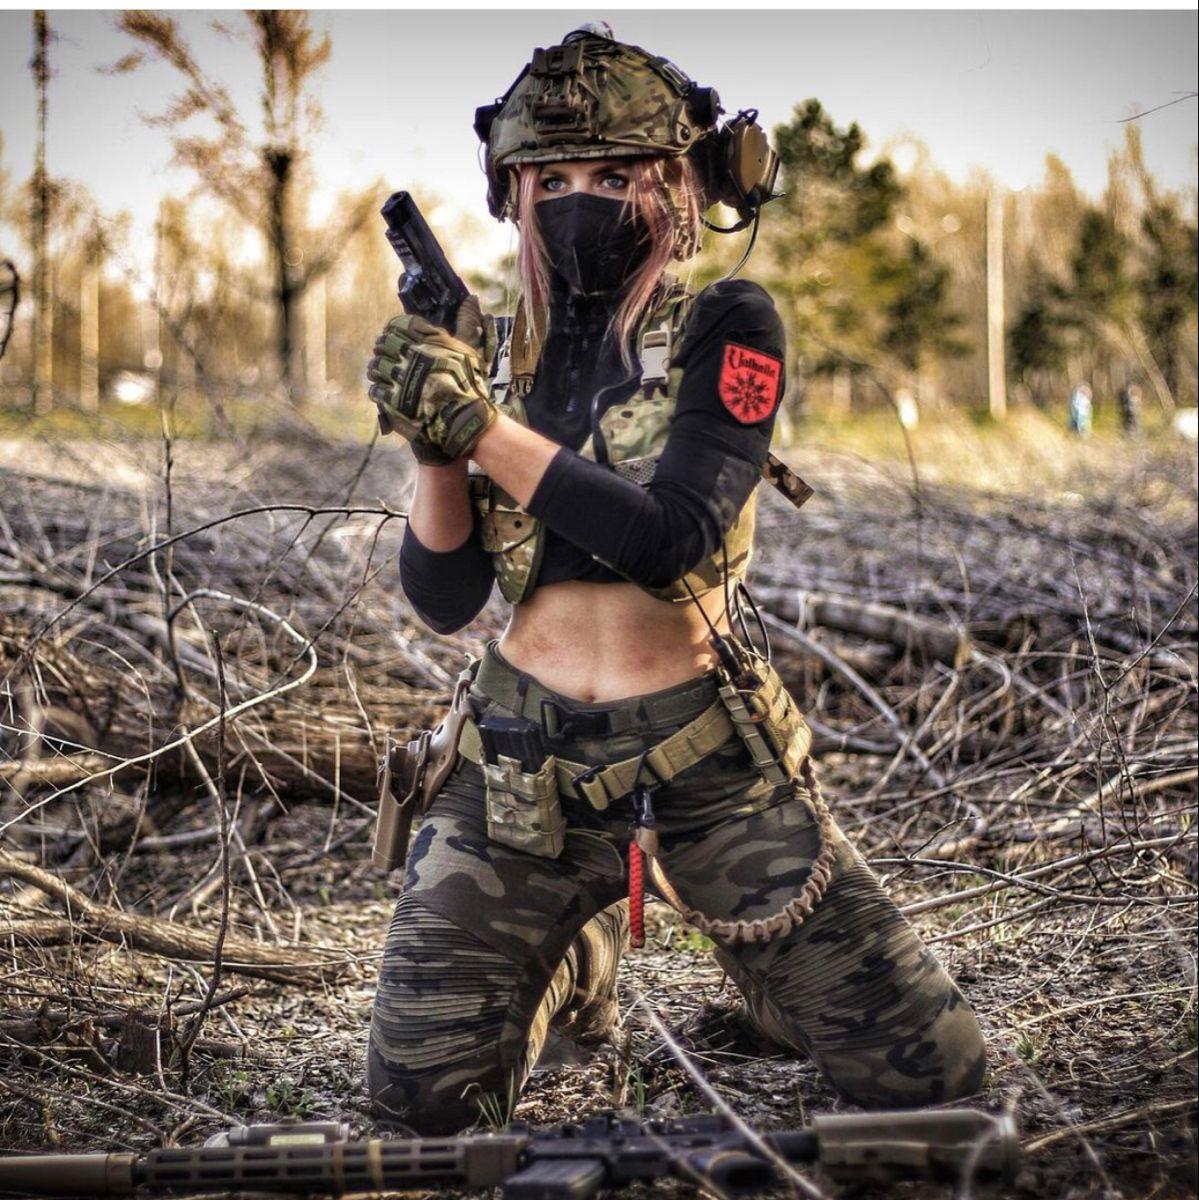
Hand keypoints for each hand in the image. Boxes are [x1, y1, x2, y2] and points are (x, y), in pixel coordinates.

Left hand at [367, 310, 497, 460]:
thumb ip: (467, 322)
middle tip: (389, 355)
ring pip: (376, 366)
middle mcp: (409, 355)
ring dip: (378, 368)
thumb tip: (472, 299)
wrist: (463, 421)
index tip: (397, 335)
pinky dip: (378, 389)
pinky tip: (385, 391)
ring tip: (384, 373)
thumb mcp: (470, 349)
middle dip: (385, 348)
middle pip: (384, 343)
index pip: (399, 323)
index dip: (396, 328)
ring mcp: (398, 378)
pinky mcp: (391, 400)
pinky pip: (375, 389)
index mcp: (426, 340)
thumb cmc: (468, 384)